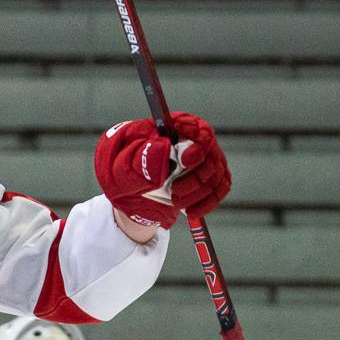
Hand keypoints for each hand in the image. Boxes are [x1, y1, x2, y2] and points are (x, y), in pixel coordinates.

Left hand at [93, 112, 231, 228]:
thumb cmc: (120, 174)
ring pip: (216, 173)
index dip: (198, 142)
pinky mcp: (207, 177)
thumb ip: (139, 158)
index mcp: (167, 128)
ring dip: (198, 193)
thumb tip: (163, 148)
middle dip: (195, 178)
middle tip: (175, 192)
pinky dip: (208, 202)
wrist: (126, 196)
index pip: (197, 127)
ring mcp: (201, 159)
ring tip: (176, 201)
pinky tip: (191, 211)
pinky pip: (220, 188)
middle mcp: (189, 140)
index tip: (186, 159)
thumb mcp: (119, 168)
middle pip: (210, 154)